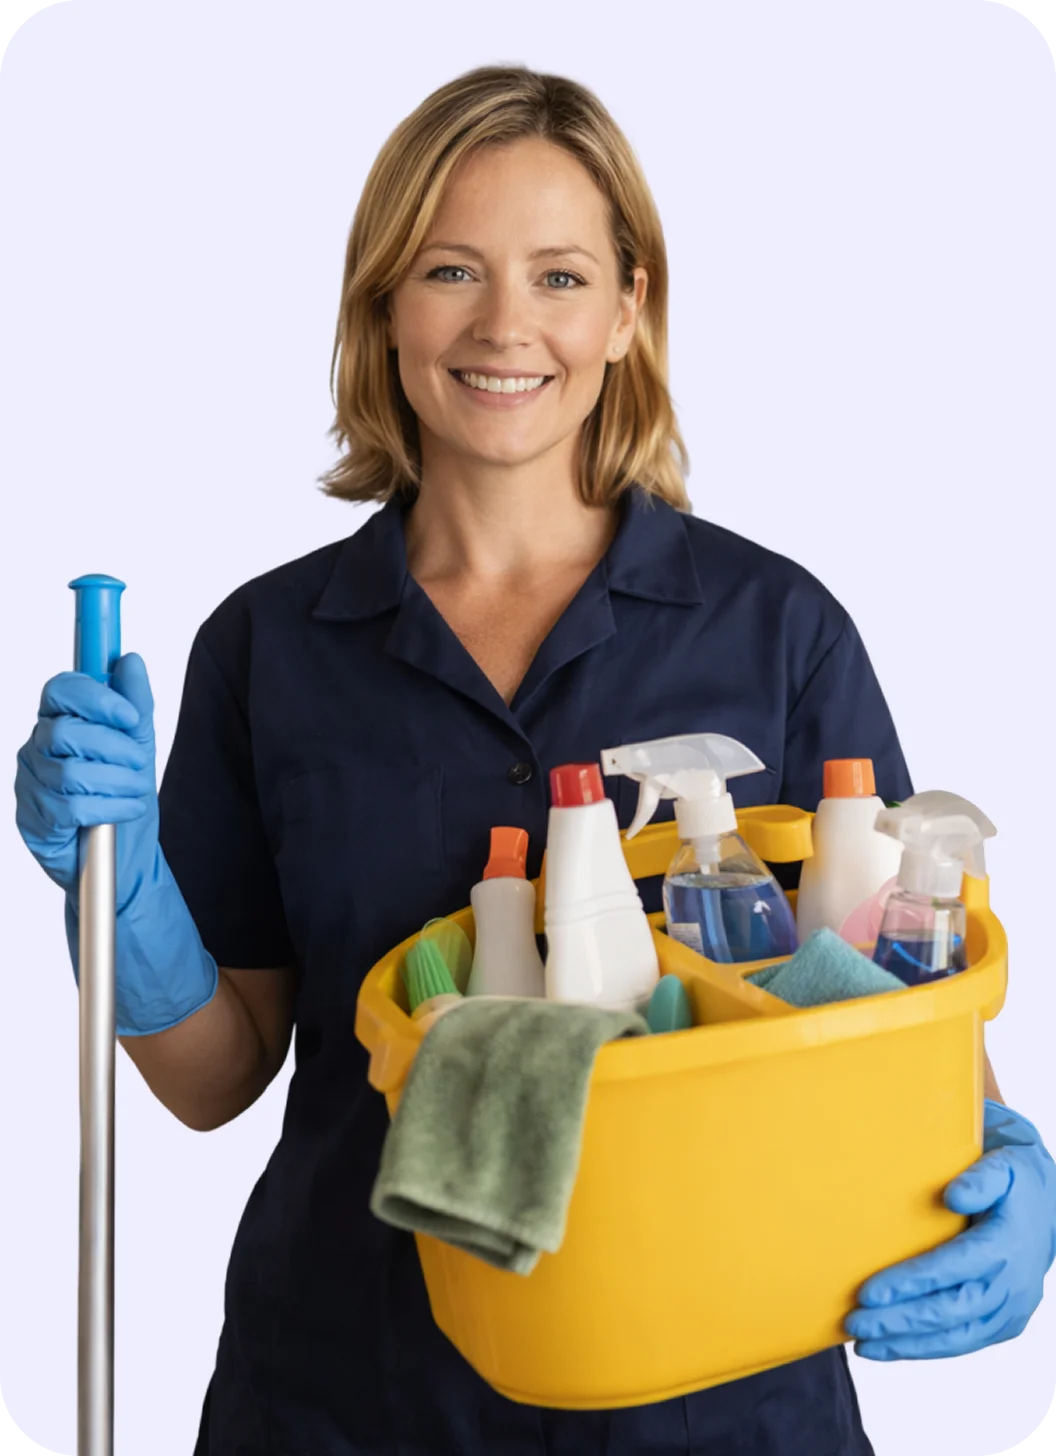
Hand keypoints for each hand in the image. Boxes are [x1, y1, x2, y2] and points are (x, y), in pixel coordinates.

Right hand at [15, 654, 217, 1035]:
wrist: (126, 861)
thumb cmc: (125, 798)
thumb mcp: (139, 748)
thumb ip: (134, 706)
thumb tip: (130, 660)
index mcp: (60, 723)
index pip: (60, 689)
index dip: (95, 697)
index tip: (129, 715)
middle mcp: (38, 749)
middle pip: (68, 731)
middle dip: (115, 748)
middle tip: (139, 766)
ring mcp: (31, 785)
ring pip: (71, 770)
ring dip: (117, 781)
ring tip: (135, 792)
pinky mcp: (34, 821)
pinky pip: (71, 806)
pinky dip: (110, 807)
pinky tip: (125, 812)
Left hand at [846, 1100, 1055, 1359]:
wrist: (1046, 1207)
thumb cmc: (1013, 1183)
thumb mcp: (1002, 1165)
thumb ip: (980, 1178)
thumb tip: (953, 1196)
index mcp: (1006, 1244)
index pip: (953, 1268)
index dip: (910, 1282)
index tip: (868, 1292)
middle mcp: (1011, 1284)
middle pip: (950, 1310)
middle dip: (899, 1320)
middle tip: (854, 1322)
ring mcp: (1011, 1309)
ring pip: (957, 1336)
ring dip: (908, 1343)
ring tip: (863, 1343)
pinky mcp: (1005, 1324)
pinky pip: (964, 1342)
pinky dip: (926, 1349)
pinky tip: (891, 1347)